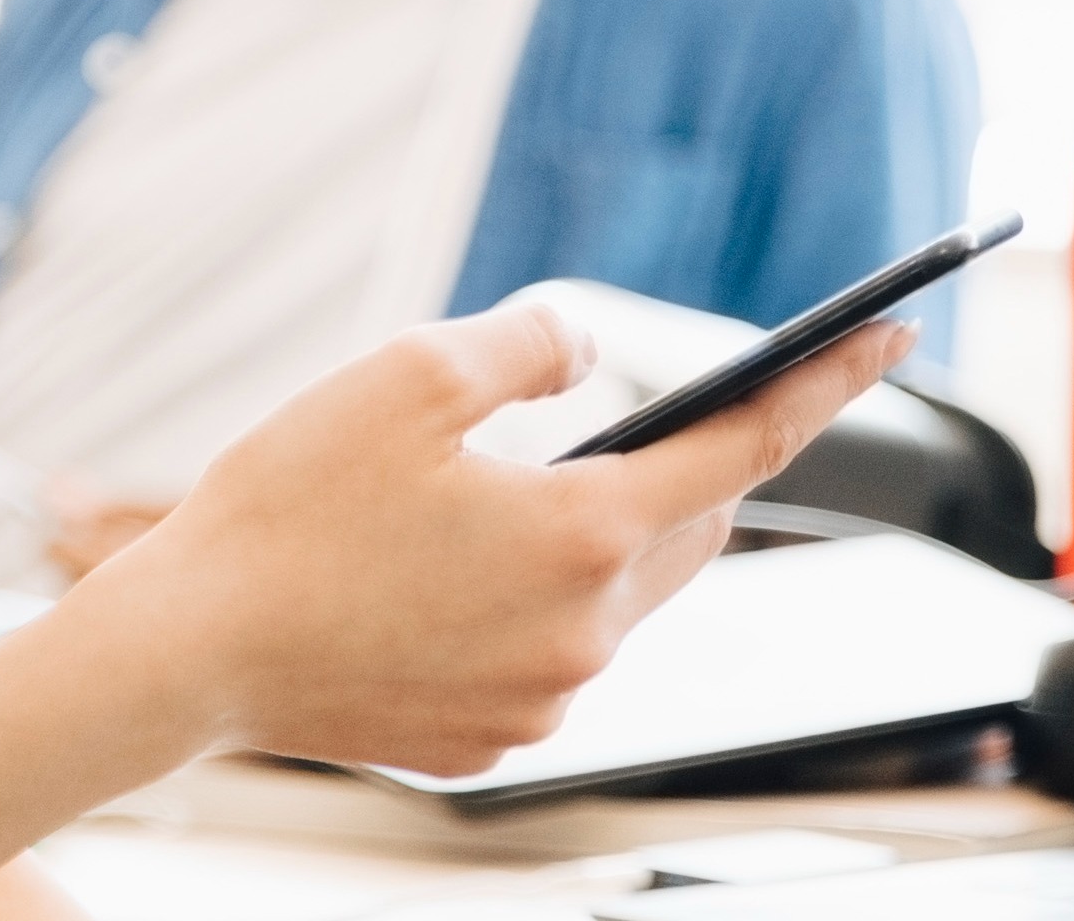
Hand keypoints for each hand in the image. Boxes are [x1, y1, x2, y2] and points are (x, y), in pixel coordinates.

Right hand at [58, 301, 905, 775]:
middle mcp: (587, 632)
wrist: (188, 651)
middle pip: (690, 530)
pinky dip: (537, 600)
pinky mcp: (491, 739)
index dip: (824, 381)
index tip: (884, 335)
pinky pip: (553, 653)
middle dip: (694, 464)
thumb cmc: (287, 504)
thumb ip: (530, 346)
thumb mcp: (409, 373)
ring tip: (527, 486)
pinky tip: (458, 568)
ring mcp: (543, 698)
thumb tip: (589, 355)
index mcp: (584, 532)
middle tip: (675, 406)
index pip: (745, 443)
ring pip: (621, 597)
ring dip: (603, 535)